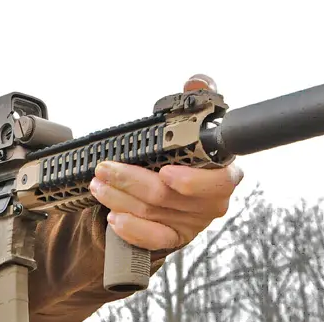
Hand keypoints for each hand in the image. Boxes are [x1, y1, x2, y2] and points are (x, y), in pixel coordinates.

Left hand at [88, 73, 242, 254]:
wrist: (177, 190)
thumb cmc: (185, 156)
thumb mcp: (189, 126)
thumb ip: (196, 102)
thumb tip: (198, 81)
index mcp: (224, 174)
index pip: (218, 181)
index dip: (192, 180)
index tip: (165, 172)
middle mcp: (212, 202)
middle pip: (170, 195)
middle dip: (132, 180)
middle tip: (106, 169)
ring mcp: (193, 223)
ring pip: (153, 212)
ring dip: (120, 198)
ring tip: (99, 184)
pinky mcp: (175, 238)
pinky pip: (153, 239)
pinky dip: (131, 229)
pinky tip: (114, 217)